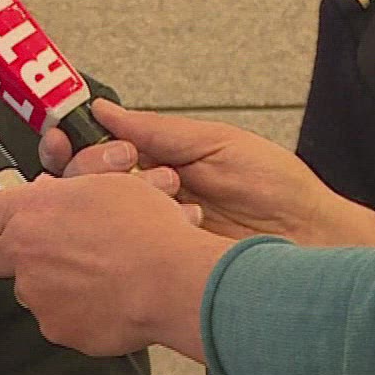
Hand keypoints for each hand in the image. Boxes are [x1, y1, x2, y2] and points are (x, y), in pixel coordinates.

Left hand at [0, 173, 231, 361]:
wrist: (172, 279)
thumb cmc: (148, 228)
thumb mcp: (107, 184)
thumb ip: (63, 190)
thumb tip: (44, 192)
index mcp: (32, 211)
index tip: (5, 221)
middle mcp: (25, 254)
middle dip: (18, 254)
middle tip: (54, 248)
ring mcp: (38, 296)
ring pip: (29, 290)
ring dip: (49, 284)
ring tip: (93, 275)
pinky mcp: (56, 329)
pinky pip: (55, 319)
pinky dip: (73, 312)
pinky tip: (103, 299)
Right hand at [43, 101, 357, 242]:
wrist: (311, 235)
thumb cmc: (274, 185)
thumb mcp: (216, 142)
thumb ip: (157, 130)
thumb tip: (104, 110)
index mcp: (158, 161)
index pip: (98, 152)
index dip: (76, 146)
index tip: (63, 139)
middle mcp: (148, 197)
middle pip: (87, 187)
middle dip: (91, 173)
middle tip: (124, 165)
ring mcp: (152, 232)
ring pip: (101, 219)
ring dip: (120, 203)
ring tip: (171, 195)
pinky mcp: (162, 264)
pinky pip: (127, 253)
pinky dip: (132, 240)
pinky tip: (158, 230)